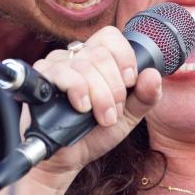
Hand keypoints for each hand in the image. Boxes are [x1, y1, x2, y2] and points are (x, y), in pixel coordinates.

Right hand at [25, 26, 161, 189]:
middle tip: (112, 113)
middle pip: (101, 54)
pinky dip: (78, 90)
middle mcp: (75, 57)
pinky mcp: (41, 78)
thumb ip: (145, 96)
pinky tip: (82, 107)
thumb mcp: (129, 116)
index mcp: (96, 59)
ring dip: (100, 96)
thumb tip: (153, 74)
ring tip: (101, 117)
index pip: (110, 37)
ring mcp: (56, 65)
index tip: (129, 83)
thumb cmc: (96, 133)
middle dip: (114, 88)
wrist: (71, 158)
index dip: (124, 57)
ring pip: (85, 65)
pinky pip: (63, 72)